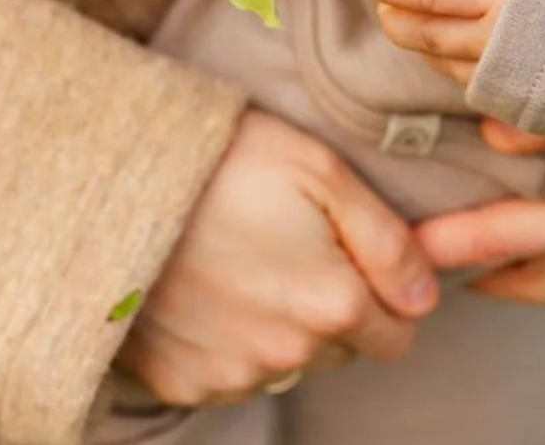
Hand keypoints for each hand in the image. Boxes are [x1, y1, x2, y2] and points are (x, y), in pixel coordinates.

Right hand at [117, 110, 438, 406]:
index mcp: (331, 304)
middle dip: (338, 306)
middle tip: (298, 245)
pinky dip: (234, 339)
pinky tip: (214, 287)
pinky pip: (236, 373)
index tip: (357, 255)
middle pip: (344, 347)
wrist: (118, 179)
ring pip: (292, 360)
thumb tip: (426, 297)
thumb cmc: (229, 162)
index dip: (386, 294)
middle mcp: (285, 353)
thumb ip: (388, 242)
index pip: (398, 333)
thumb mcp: (324, 174)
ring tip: (250, 259)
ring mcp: (229, 374)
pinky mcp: (180, 381)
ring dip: (285, 324)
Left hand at [362, 0, 544, 84]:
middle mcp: (500, 46)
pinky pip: (495, 106)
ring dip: (429, 55)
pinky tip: (475, 85)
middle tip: (383, 9)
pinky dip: (472, 90)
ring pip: (457, 73)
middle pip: (431, 37)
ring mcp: (521, 87)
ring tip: (420, 39)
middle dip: (399, 23)